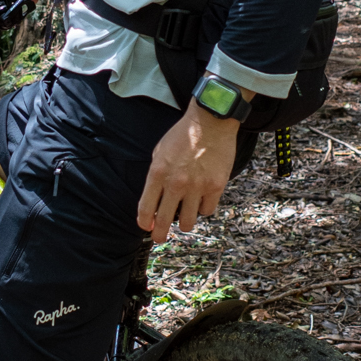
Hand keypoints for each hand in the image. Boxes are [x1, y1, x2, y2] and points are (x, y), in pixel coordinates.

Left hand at [137, 105, 239, 239]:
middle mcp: (176, 183)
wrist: (211, 122)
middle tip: (160, 238)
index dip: (144, 223)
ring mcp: (197, 187)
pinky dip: (203, 208)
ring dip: (184, 223)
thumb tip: (153, 200)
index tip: (146, 227)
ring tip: (184, 219)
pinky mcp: (216, 187)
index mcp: (158, 174)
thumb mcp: (159, 152)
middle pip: (164, 221)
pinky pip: (207, 210)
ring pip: (187, 221)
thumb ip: (155, 176)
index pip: (146, 209)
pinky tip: (201, 201)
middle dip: (159, 234)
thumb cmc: (183, 135)